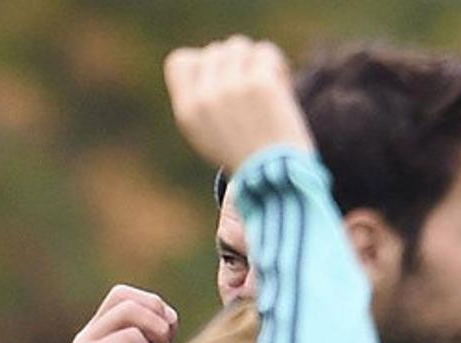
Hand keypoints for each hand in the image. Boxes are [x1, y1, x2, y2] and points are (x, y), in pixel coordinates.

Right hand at [163, 35, 313, 171]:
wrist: (276, 178)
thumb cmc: (246, 157)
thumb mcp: (207, 135)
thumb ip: (201, 99)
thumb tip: (209, 60)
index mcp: (187, 111)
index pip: (180, 60)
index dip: (202, 64)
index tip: (222, 82)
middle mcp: (204, 98)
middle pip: (216, 51)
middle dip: (236, 65)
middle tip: (252, 91)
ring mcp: (231, 89)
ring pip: (239, 47)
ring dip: (255, 63)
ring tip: (266, 88)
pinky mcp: (259, 84)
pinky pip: (265, 52)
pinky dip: (276, 66)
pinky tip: (281, 86)